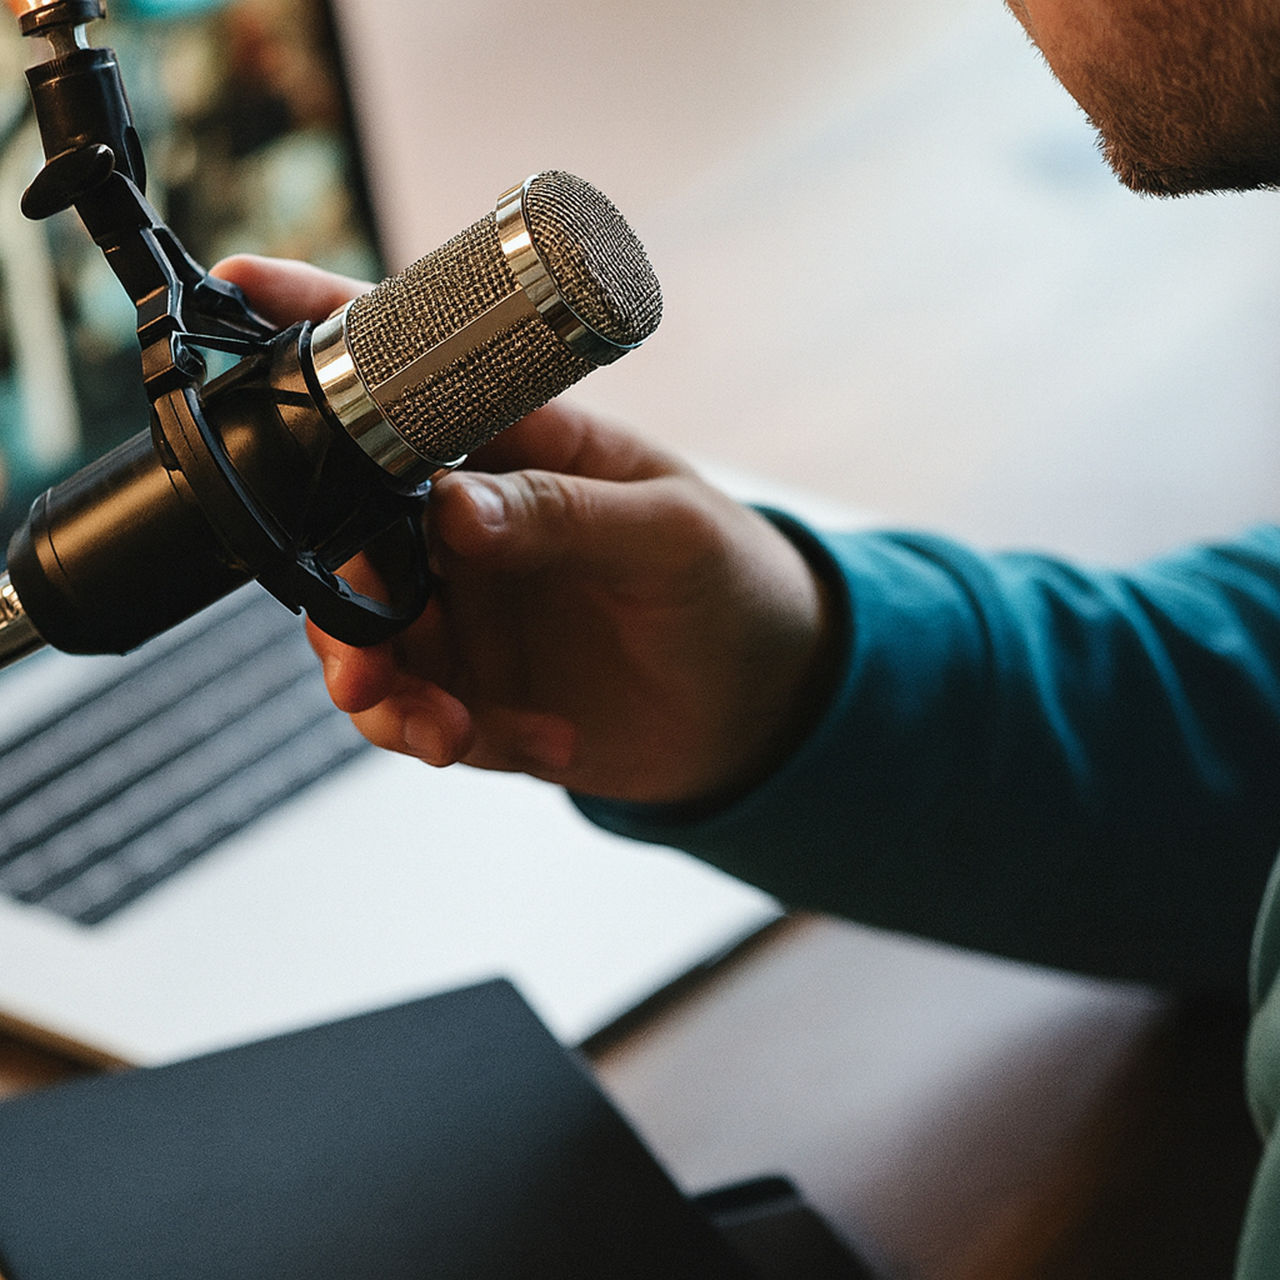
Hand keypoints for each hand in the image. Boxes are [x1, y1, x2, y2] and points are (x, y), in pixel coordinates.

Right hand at [215, 256, 838, 808]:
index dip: (323, 336)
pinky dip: (452, 737)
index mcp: (514, 452)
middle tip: (365, 649)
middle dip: (334, 589)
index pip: (406, 383)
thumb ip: (564, 515)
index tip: (246, 295)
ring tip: (437, 728)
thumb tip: (454, 509)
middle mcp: (470, 526)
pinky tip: (542, 742)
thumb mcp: (667, 532)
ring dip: (377, 685)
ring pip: (363, 637)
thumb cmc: (733, 581)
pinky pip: (423, 716)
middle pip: (347, 530)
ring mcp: (466, 610)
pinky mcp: (476, 691)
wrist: (765, 701)